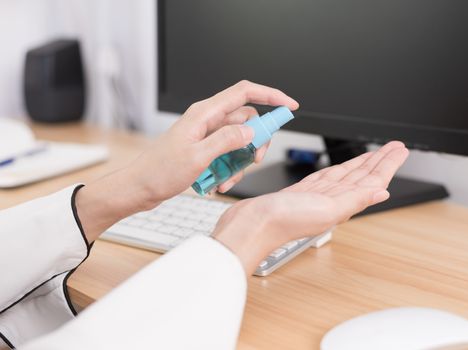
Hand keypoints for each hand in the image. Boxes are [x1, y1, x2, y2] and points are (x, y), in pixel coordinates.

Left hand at [76, 81, 298, 241]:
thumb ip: (227, 140)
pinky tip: (219, 183)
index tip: (289, 106)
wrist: (139, 188)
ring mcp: (206, 135)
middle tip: (256, 158)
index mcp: (204, 113)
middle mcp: (207, 120)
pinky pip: (228, 154)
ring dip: (241, 161)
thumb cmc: (159, 171)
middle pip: (247, 119)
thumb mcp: (198, 157)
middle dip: (257, 140)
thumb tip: (251, 131)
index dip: (270, 95)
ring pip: (239, 140)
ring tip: (228, 179)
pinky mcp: (205, 149)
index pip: (244, 93)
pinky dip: (230, 169)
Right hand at [212, 141, 408, 274]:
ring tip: (375, 154)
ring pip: (346, 175)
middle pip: (362, 176)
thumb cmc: (283, 221)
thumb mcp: (326, 209)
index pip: (371, 181)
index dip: (387, 165)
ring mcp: (317, 196)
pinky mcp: (302, 192)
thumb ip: (355, 199)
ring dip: (362, 163)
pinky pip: (326, 177)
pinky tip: (344, 169)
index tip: (399, 150)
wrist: (251, 225)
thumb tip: (383, 192)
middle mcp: (332, 200)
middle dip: (379, 161)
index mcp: (341, 204)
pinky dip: (338, 170)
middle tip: (394, 147)